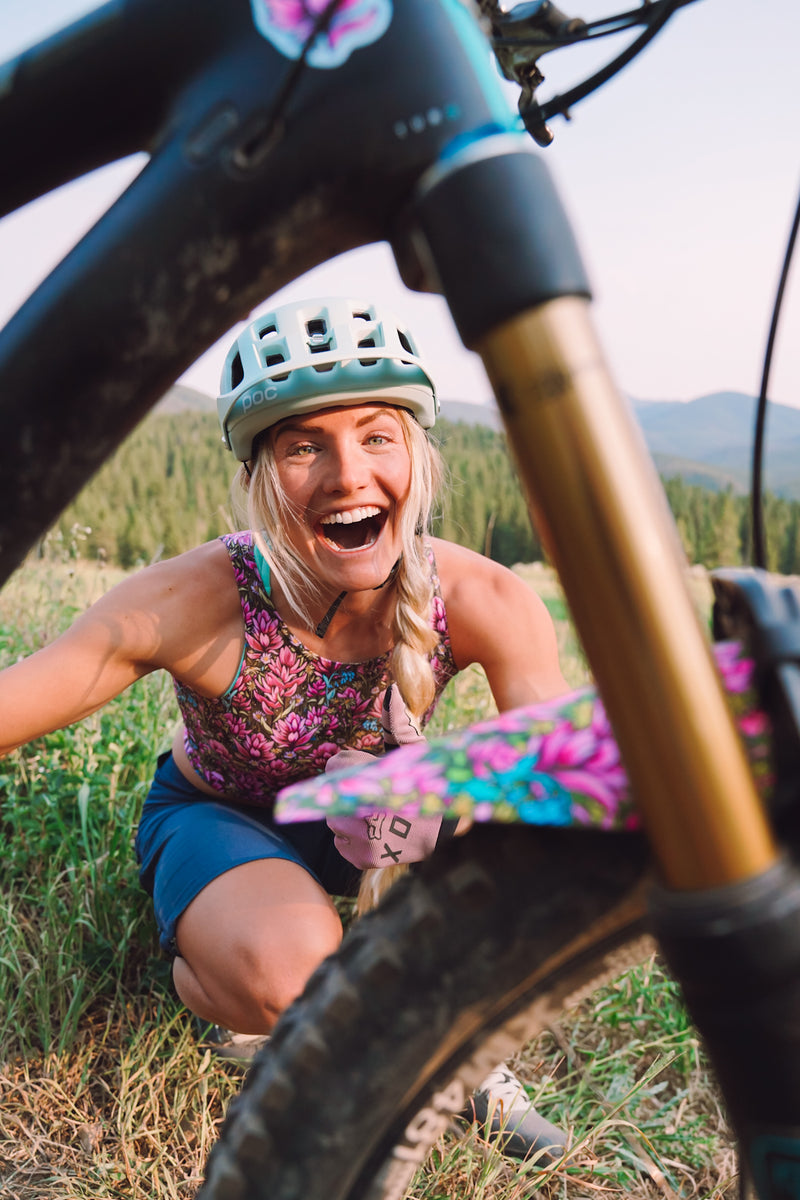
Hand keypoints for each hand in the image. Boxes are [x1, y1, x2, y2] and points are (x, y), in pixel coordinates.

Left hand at [325, 685, 443, 868]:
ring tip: (378, 812)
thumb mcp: (414, 750)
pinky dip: (352, 838)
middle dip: (351, 790)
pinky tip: (376, 831)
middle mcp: (369, 814)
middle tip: (377, 793)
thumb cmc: (426, 782)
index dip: (350, 764)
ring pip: (334, 820)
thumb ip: (396, 722)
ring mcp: (366, 840)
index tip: (369, 767)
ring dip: (349, 814)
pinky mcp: (364, 859)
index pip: (335, 766)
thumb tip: (390, 690)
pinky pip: (340, 843)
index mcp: (379, 782)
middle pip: (333, 794)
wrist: (446, 829)